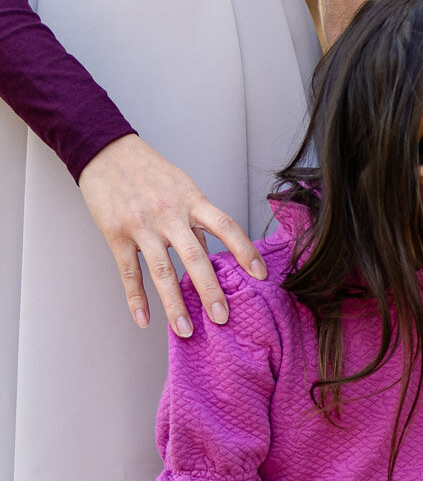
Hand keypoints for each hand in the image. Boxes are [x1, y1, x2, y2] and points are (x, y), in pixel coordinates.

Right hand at [78, 133, 267, 337]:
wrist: (104, 150)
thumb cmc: (149, 171)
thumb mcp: (181, 189)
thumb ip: (196, 223)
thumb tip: (213, 259)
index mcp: (191, 201)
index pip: (225, 226)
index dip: (244, 250)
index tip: (260, 274)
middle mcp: (168, 214)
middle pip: (194, 257)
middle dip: (210, 290)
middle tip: (221, 318)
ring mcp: (141, 225)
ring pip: (161, 270)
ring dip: (174, 304)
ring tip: (185, 330)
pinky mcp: (116, 234)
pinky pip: (129, 271)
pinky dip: (136, 298)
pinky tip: (144, 319)